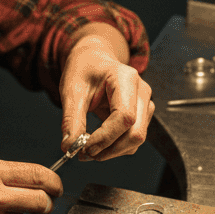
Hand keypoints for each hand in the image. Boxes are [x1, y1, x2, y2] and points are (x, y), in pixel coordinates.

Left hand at [60, 28, 153, 160]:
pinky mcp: (141, 116)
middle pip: (136, 133)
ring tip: (87, 150)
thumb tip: (70, 146)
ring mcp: (145, 104)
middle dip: (110, 149)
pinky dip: (114, 148)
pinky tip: (97, 144)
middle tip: (84, 154)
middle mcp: (141, 92)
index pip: (124, 117)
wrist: (93, 59)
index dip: (106, 137)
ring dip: (111, 151)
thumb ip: (71, 119)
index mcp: (126, 79)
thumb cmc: (84, 69)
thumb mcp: (72, 90)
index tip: (85, 147)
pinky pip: (132, 140)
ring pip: (135, 140)